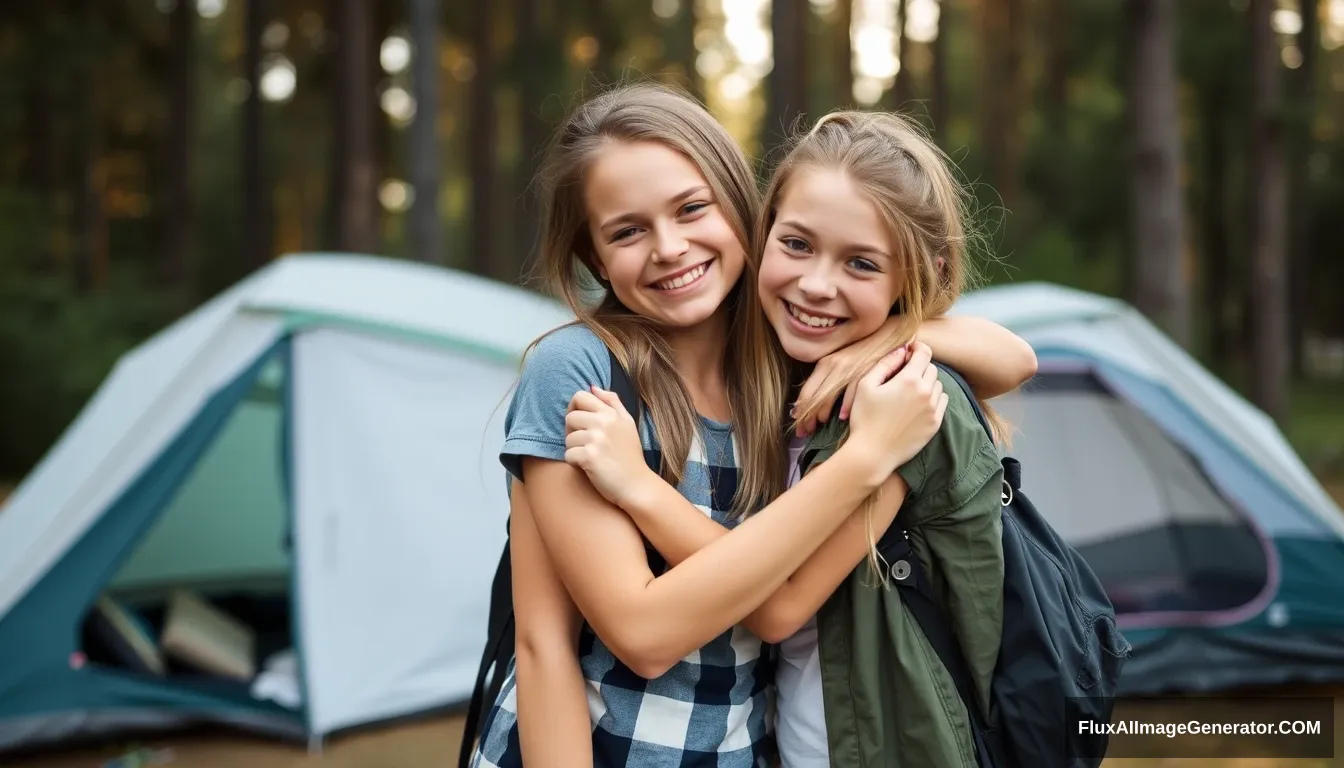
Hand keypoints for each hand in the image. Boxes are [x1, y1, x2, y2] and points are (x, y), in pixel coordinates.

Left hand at [564, 387, 655, 509]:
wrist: (637, 485)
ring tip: (590, 457)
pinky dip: (575, 463)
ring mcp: (596, 439)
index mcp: (611, 413)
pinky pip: (568, 455)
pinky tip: (588, 467)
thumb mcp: (627, 423)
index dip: (574, 409)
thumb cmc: (630, 455)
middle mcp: (604, 422)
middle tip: (585, 444)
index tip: (580, 423)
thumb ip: (612, 402)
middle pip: (570, 417)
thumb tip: (592, 386)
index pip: (580, 396)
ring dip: (574, 450)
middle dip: (573, 432)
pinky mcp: (589, 457)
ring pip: (568, 438)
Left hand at [795, 325, 908, 435]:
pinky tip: (842, 418)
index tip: (799, 425)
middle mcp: (833, 365)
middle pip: (813, 395)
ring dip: (822, 413)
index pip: (806, 390)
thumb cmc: (866, 351)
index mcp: (825, 363)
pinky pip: (852, 391)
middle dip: (806, 416)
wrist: (890, 336)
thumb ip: (830, 377)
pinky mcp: (865, 371)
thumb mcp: (844, 361)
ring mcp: (849, 368)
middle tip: (804, 433)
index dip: (800, 410)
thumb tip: (817, 400)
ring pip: (829, 395)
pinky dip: (846, 405)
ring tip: (818, 427)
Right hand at [844, 342, 947, 481]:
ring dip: (928, 382)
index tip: (910, 350)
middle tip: (905, 373)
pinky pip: (942, 402)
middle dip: (920, 366)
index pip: (924, 353)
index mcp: (909, 380)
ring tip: (910, 391)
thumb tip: (902, 350)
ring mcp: (933, 409)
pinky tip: (918, 404)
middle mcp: (926, 392)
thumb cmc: (864, 418)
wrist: (872, 453)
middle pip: (932, 368)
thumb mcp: (865, 385)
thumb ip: (885, 363)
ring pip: (938, 385)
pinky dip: (934, 398)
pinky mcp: (935, 424)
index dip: (917, 347)